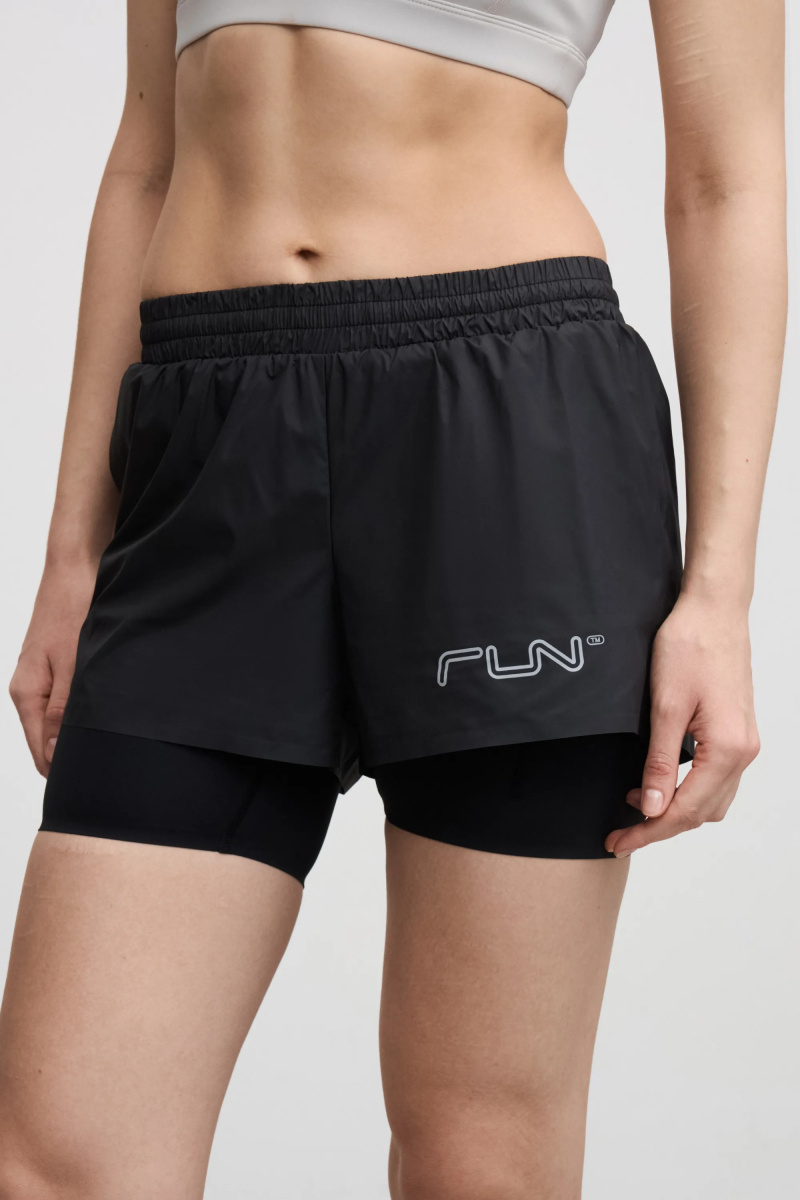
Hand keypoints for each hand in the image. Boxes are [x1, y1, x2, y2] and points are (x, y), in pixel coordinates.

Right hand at [9, 561, 97, 776]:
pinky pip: (67, 701)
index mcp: (27, 693)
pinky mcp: (57, 666)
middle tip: (112, 760)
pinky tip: (106, 708)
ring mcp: (43, 677)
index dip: (65, 770)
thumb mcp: (73, 663)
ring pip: (59, 721)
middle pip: (48, 741)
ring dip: (82, 730)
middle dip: (75, 753)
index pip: (41, 752)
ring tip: (114, 736)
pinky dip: (84, 709)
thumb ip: (64, 710)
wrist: (77, 566)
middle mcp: (30, 689)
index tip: (95, 778)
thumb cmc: (74, 607)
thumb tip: (55, 753)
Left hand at [605, 594, 759, 856]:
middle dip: (660, 826)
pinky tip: (660, 784)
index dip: (648, 831)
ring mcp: (744, 742)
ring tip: (634, 808)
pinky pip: (716, 778)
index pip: (685, 810)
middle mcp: (744, 751)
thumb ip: (659, 763)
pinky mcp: (737, 732)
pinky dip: (689, 790)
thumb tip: (651, 808)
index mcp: (728, 749)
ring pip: (711, 799)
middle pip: (701, 812)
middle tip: (619, 834)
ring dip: (676, 810)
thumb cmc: (690, 646)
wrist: (714, 610)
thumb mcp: (665, 707)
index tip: (617, 842)